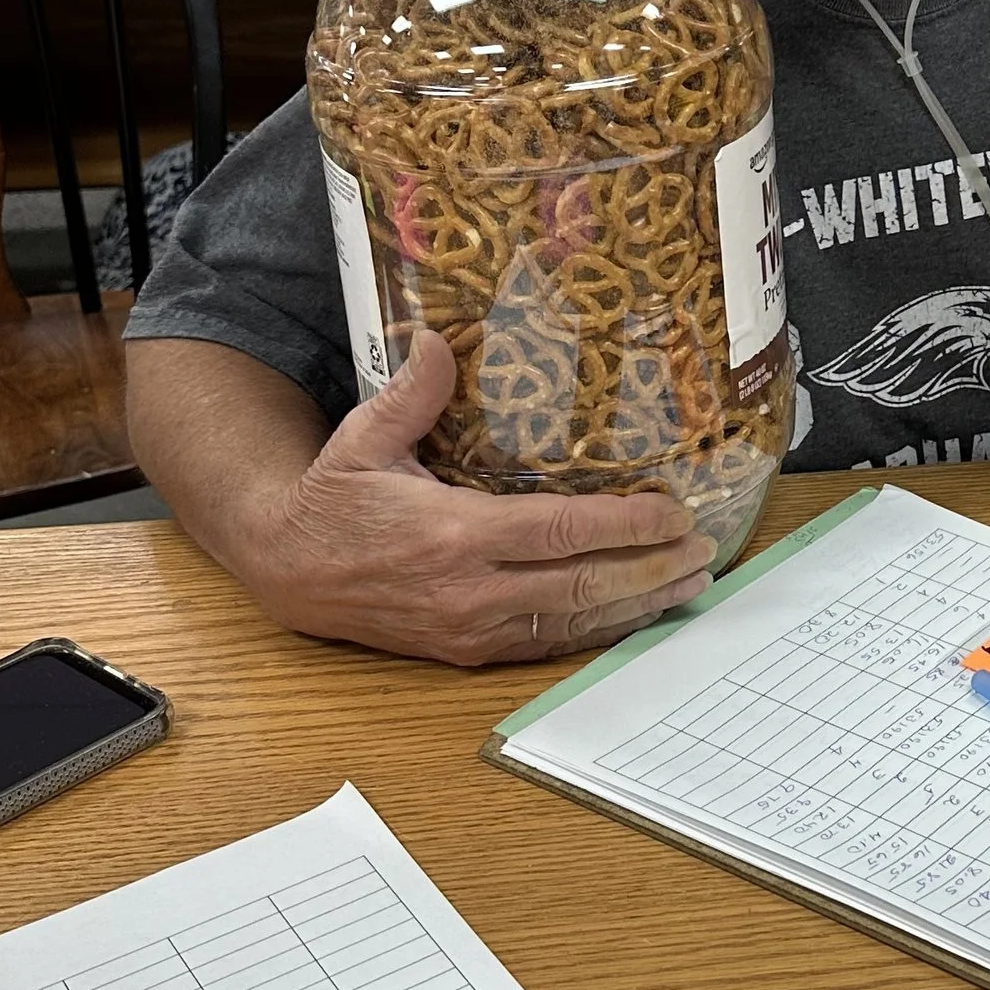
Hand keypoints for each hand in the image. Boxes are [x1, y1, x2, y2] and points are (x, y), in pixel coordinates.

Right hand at [259, 333, 716, 667]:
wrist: (287, 572)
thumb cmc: (331, 500)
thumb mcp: (364, 437)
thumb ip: (412, 393)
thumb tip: (441, 339)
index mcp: (453, 533)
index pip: (560, 530)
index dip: (624, 524)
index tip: (673, 512)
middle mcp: (470, 589)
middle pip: (582, 584)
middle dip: (650, 569)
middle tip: (702, 551)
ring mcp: (471, 628)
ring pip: (572, 622)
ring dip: (637, 606)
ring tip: (689, 585)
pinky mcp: (467, 651)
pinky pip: (546, 645)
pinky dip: (596, 632)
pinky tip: (632, 617)